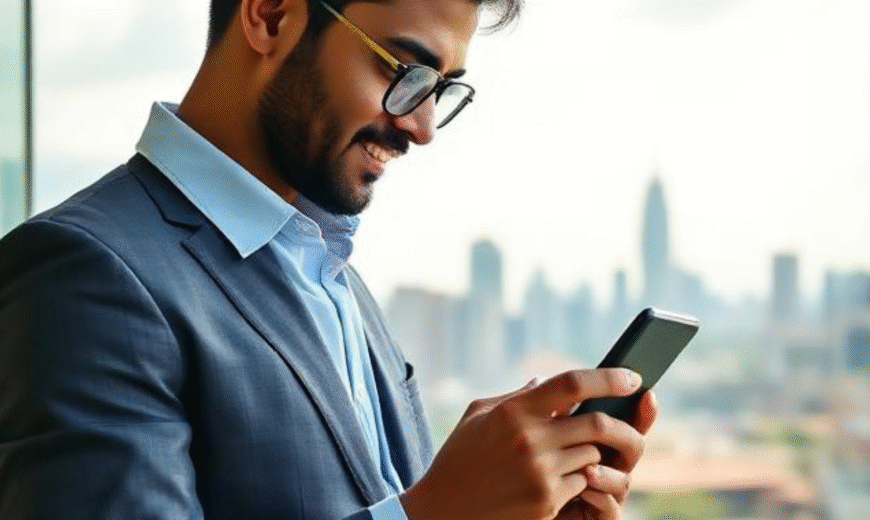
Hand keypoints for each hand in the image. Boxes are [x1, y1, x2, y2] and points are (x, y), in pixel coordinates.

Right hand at [399, 369, 646, 519]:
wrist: (442, 511)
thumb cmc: (458, 458)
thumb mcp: (478, 416)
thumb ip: (514, 396)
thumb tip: (543, 382)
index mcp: (514, 411)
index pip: (573, 384)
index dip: (609, 377)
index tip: (632, 376)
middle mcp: (530, 440)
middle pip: (597, 423)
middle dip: (622, 421)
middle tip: (632, 419)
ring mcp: (540, 473)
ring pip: (593, 455)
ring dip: (594, 451)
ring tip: (584, 449)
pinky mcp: (545, 502)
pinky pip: (581, 482)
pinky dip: (580, 476)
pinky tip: (565, 475)